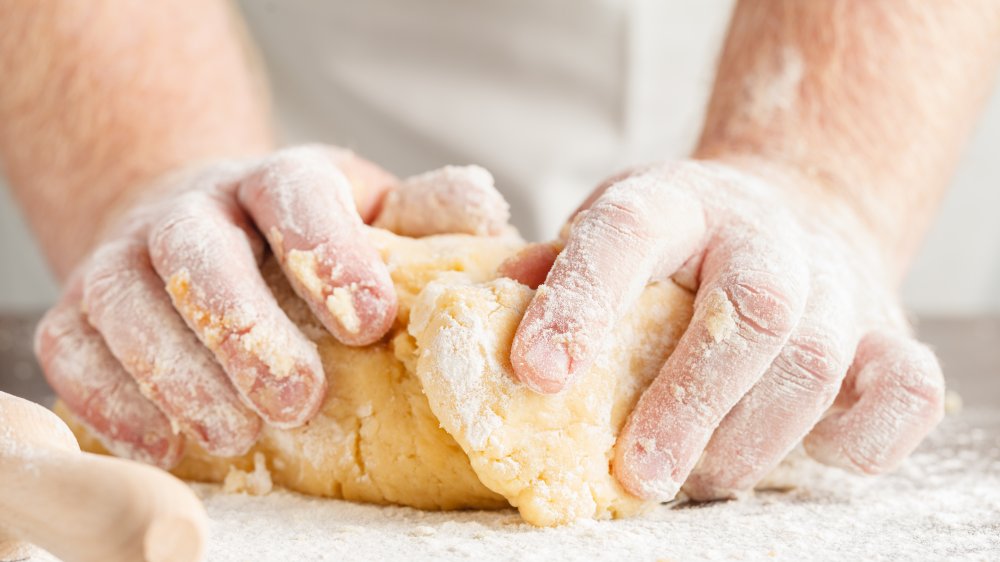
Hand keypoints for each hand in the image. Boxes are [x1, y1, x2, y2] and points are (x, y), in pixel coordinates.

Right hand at [35, 145, 509, 467]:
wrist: (205, 227)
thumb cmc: (305, 238)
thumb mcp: (374, 216)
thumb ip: (426, 216)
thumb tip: (487, 211)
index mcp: (276, 181)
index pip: (293, 194)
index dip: (329, 255)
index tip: (372, 323)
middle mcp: (194, 209)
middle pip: (199, 252)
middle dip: (245, 330)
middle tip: (297, 401)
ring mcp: (126, 254)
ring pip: (126, 301)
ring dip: (178, 375)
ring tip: (237, 437)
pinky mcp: (80, 308)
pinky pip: (72, 348)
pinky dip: (112, 400)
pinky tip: (164, 444)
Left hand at [507, 160, 944, 500]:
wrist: (787, 211)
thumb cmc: (678, 242)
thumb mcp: (611, 231)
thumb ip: (557, 271)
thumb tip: (491, 319)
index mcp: (678, 203)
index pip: (628, 234)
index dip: (582, 302)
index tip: (536, 374)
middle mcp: (764, 234)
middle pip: (751, 312)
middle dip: (688, 403)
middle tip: (635, 476)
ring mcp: (836, 282)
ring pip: (812, 368)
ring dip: (747, 442)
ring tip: (691, 481)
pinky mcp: (888, 333)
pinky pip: (902, 392)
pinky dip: (861, 439)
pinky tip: (807, 456)